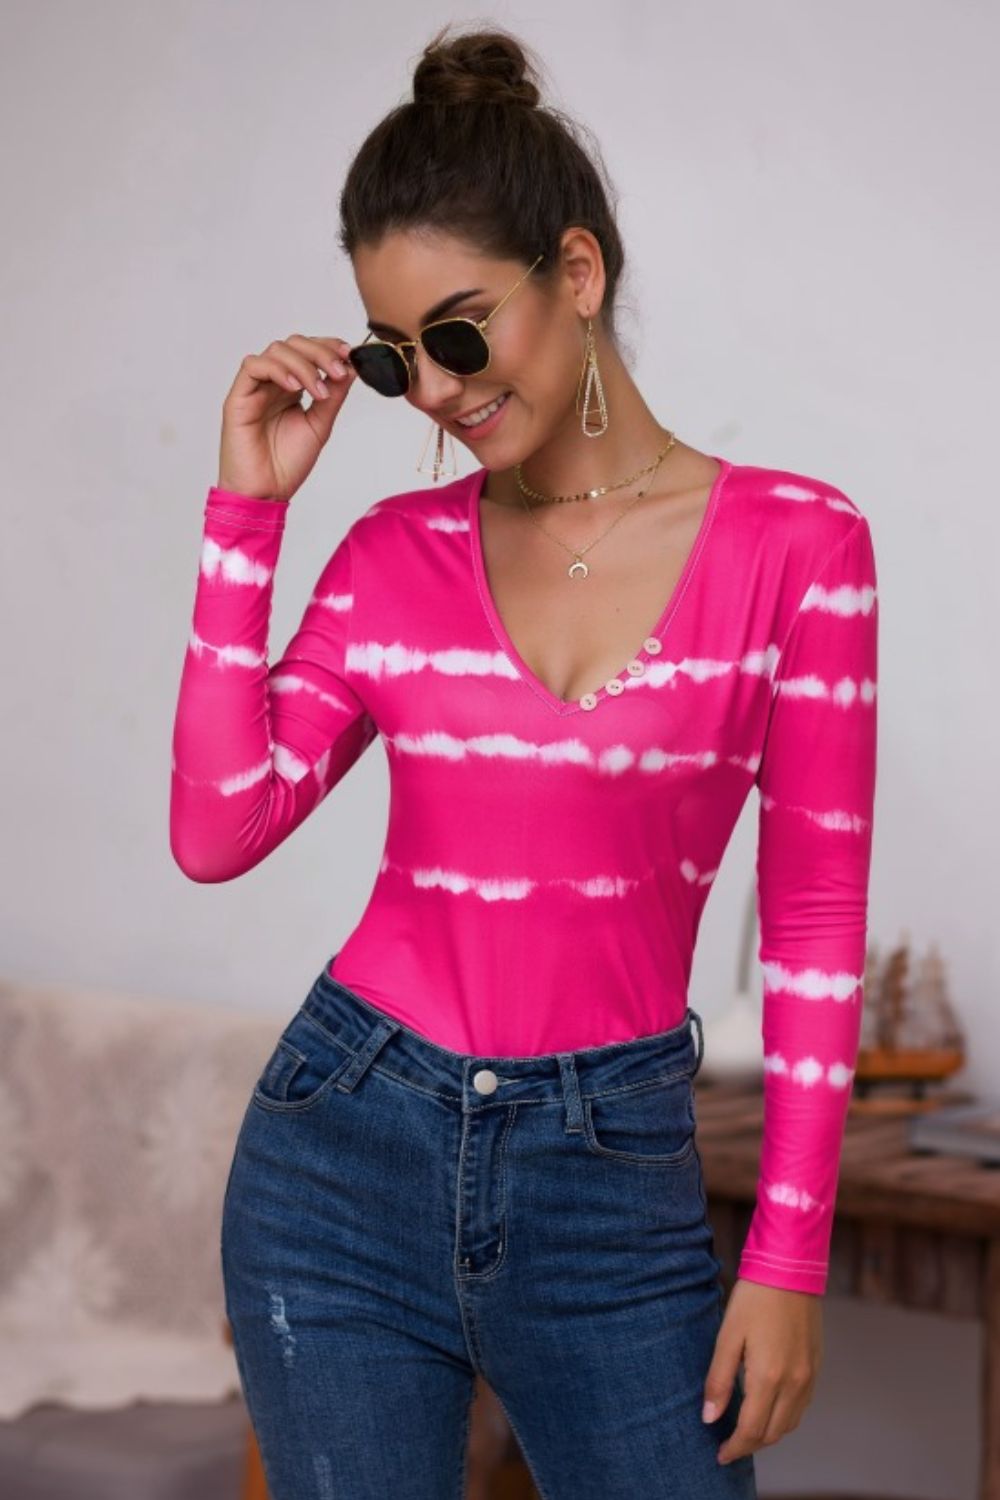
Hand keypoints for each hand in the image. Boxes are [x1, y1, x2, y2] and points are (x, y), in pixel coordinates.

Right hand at [217, 334, 358, 502]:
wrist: (266, 492)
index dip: (328, 346)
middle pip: (293, 344)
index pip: (308, 351)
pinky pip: (252, 367)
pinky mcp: (238, 398)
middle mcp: (272, 383)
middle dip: (320, 352)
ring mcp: (255, 388)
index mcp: (291, 388)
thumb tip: (351, 367)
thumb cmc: (287, 464)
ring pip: (276, 351)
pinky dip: (277, 370)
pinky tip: (294, 388)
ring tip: (320, 391)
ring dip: (303, 364)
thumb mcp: (320, 425)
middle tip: (338, 371)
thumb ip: (334, 396)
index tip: (349, 354)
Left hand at [702, 1278, 822, 1464]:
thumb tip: (709, 1418)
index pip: (751, 1430)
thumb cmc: (754, 1298)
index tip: (720, 1455)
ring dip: (768, 1434)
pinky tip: (769, 1409)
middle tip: (729, 1446)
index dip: (734, 1448)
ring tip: (746, 1431)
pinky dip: (784, 1417)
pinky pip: (802, 1406)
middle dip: (750, 1445)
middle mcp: (794, 1383)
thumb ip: (718, 1379)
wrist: (791, 1268)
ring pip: (789, 1423)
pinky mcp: (816, 1367)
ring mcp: (809, 1376)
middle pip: (772, 1433)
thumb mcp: (728, 1335)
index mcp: (769, 1377)